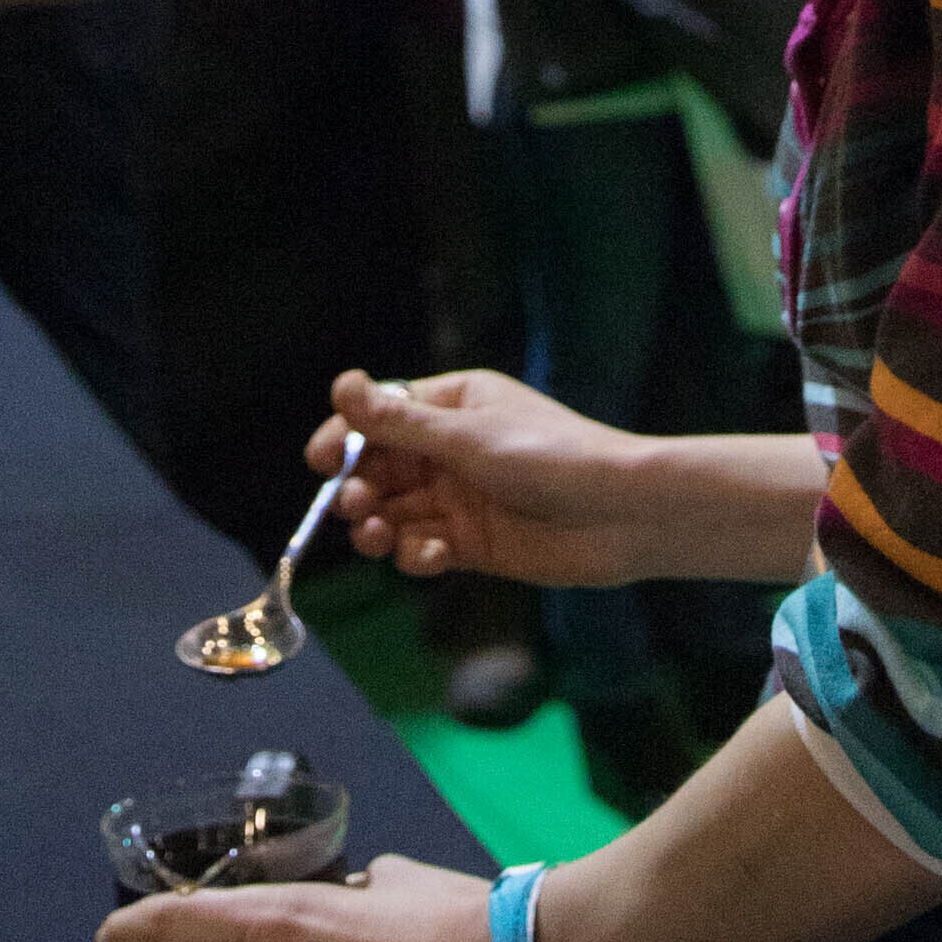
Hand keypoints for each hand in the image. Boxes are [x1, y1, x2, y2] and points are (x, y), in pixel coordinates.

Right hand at [319, 368, 672, 593]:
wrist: (622, 516)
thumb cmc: (554, 457)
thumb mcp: (470, 438)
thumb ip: (400, 424)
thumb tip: (343, 385)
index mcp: (455, 405)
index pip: (381, 416)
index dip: (345, 437)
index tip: (319, 462)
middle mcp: (453, 450)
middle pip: (381, 468)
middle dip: (359, 488)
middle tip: (354, 506)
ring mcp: (462, 498)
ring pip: (397, 512)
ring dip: (380, 526)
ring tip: (380, 537)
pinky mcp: (474, 544)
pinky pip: (425, 547)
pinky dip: (417, 554)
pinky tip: (431, 557)